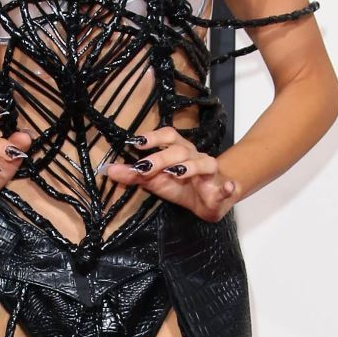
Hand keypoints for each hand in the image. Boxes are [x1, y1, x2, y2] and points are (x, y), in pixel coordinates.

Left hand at [99, 124, 240, 222]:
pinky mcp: (222, 190)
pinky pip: (228, 188)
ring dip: (192, 167)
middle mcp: (195, 157)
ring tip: (178, 173)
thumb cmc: (182, 186)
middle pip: (180, 150)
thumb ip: (134, 176)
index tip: (137, 142)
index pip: (168, 136)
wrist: (209, 200)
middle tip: (145, 168)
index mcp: (179, 151)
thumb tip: (109, 170)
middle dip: (162, 158)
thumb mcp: (156, 181)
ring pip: (204, 163)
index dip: (154, 137)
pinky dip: (228, 188)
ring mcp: (210, 172)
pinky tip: (226, 188)